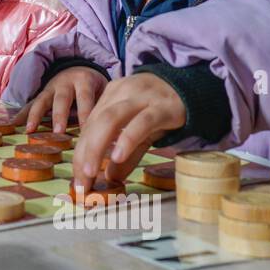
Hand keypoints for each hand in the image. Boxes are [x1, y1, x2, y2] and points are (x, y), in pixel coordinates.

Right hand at [12, 66, 108, 132]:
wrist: (79, 67)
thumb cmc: (96, 86)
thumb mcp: (105, 90)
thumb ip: (106, 106)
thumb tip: (118, 131)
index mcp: (84, 80)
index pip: (86, 98)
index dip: (86, 113)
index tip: (87, 131)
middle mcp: (65, 82)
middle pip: (62, 99)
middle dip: (60, 115)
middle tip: (59, 131)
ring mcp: (50, 88)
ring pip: (41, 101)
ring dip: (35, 116)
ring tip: (30, 130)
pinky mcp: (41, 94)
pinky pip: (30, 104)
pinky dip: (21, 114)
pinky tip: (13, 124)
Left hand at [70, 73, 186, 191]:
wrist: (191, 87)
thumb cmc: (159, 109)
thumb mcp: (139, 131)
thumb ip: (127, 154)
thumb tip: (111, 178)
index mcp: (110, 96)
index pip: (89, 126)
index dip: (80, 154)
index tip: (77, 180)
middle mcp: (121, 93)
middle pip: (95, 123)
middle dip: (84, 154)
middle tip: (80, 182)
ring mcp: (141, 98)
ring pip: (111, 120)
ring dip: (96, 148)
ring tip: (90, 173)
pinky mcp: (162, 107)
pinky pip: (142, 122)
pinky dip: (127, 139)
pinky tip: (117, 156)